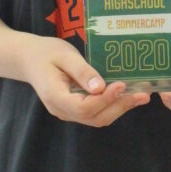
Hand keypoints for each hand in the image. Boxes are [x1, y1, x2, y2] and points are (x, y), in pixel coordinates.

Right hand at [22, 35, 149, 126]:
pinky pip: (95, 113)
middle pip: (95, 117)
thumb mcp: (64, 55)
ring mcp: (67, 112)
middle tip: (142, 94)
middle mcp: (62, 110)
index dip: (105, 99)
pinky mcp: (73, 109)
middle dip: (120, 106)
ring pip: (97, 118)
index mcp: (56, 96)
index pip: (84, 107)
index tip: (122, 85)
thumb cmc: (46, 53)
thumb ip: (82, 71)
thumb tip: (101, 87)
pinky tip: (126, 96)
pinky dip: (112, 106)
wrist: (28, 59)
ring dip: (120, 108)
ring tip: (140, 96)